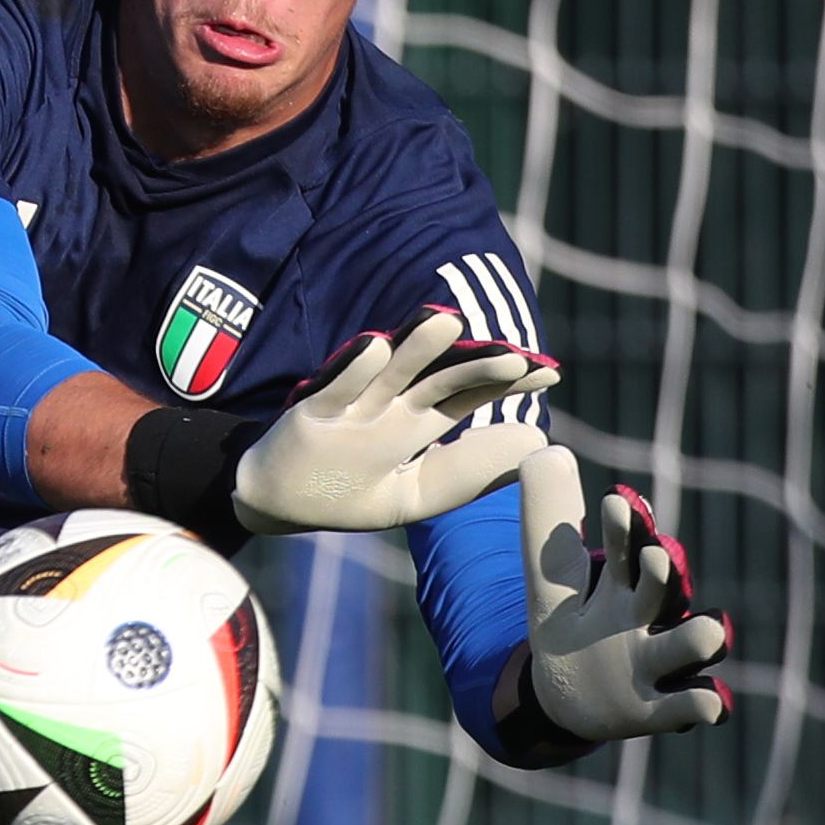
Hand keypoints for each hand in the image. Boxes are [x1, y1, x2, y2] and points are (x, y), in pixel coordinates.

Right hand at [227, 306, 555, 534]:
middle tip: (515, 360)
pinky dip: (351, 370)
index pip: (469, 394)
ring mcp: (350, 407)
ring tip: (447, 322)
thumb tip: (534, 443)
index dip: (505, 382)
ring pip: (388, 372)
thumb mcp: (414, 495)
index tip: (549, 372)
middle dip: (474, 368)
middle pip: (438, 379)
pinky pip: (334, 390)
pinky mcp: (311, 414)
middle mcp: (389, 407)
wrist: (275, 502)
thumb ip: (466, 475)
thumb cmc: (349, 494)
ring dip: (416, 348)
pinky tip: (374, 347)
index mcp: (416, 423)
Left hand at [511, 445, 733, 741]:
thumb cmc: (570, 623)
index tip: (616, 501)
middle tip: (659, 557)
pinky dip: (699, 703)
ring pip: (691, 644)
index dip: (625, 527)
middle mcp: (648, 617)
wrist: (571, 694)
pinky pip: (687, 705)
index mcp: (620, 582)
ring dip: (699, 637)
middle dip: (664, 575)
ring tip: (708, 629)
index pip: (626, 547)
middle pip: (665, 590)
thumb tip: (548, 453)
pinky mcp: (658, 710)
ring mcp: (657, 663)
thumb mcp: (549, 578)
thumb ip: (546, 521)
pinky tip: (712, 702)